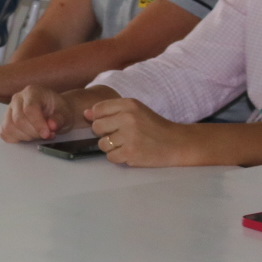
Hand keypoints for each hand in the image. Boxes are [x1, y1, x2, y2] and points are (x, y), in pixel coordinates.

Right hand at [0, 86, 76, 142]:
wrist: (56, 112)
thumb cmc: (59, 111)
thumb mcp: (65, 114)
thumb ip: (59, 119)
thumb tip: (51, 126)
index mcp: (32, 92)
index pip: (30, 109)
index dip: (38, 124)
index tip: (47, 134)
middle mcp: (18, 98)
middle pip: (19, 120)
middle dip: (33, 132)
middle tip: (46, 134)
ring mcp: (10, 109)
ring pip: (9, 127)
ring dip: (25, 136)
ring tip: (38, 135)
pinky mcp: (6, 120)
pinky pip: (4, 133)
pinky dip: (16, 138)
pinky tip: (28, 136)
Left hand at [85, 97, 199, 166]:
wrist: (176, 143)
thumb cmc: (153, 126)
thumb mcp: (135, 111)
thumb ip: (110, 111)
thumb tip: (86, 113)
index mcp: (128, 104)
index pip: (98, 109)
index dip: (101, 118)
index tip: (112, 123)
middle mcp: (128, 118)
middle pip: (97, 127)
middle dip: (105, 133)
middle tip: (121, 135)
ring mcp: (129, 136)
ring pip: (102, 144)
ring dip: (112, 147)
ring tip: (127, 144)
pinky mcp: (130, 152)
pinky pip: (110, 157)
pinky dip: (119, 157)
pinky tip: (131, 152)